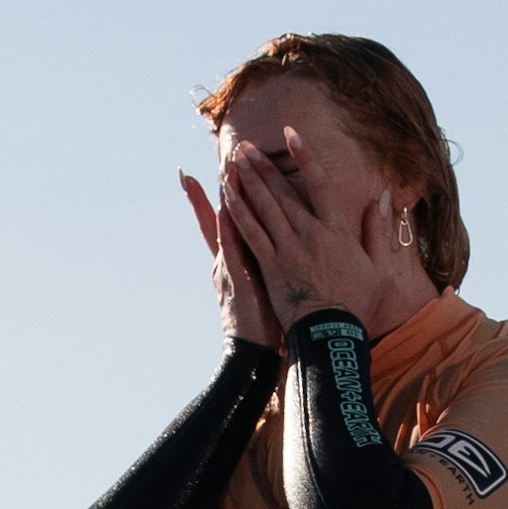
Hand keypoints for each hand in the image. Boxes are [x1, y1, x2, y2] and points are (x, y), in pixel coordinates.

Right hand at [178, 174, 269, 347]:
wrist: (253, 353)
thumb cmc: (267, 325)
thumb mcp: (265, 291)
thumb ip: (270, 267)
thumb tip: (281, 249)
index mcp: (242, 260)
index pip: (238, 223)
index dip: (235, 199)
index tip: (230, 174)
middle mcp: (231, 258)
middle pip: (232, 214)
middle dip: (230, 184)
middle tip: (229, 155)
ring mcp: (231, 265)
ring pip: (230, 222)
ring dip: (229, 193)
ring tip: (227, 166)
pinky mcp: (236, 275)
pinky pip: (231, 243)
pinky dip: (228, 222)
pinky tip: (226, 201)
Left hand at [215, 136, 436, 343]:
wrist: (331, 334)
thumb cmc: (356, 302)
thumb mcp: (377, 266)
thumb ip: (378, 230)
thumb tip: (385, 197)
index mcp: (337, 231)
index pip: (320, 184)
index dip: (305, 156)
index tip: (291, 134)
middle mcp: (310, 234)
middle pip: (283, 192)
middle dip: (262, 166)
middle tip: (245, 146)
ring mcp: (288, 250)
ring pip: (263, 208)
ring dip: (247, 182)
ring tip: (233, 161)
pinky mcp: (271, 265)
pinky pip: (251, 233)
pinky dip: (238, 211)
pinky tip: (227, 195)